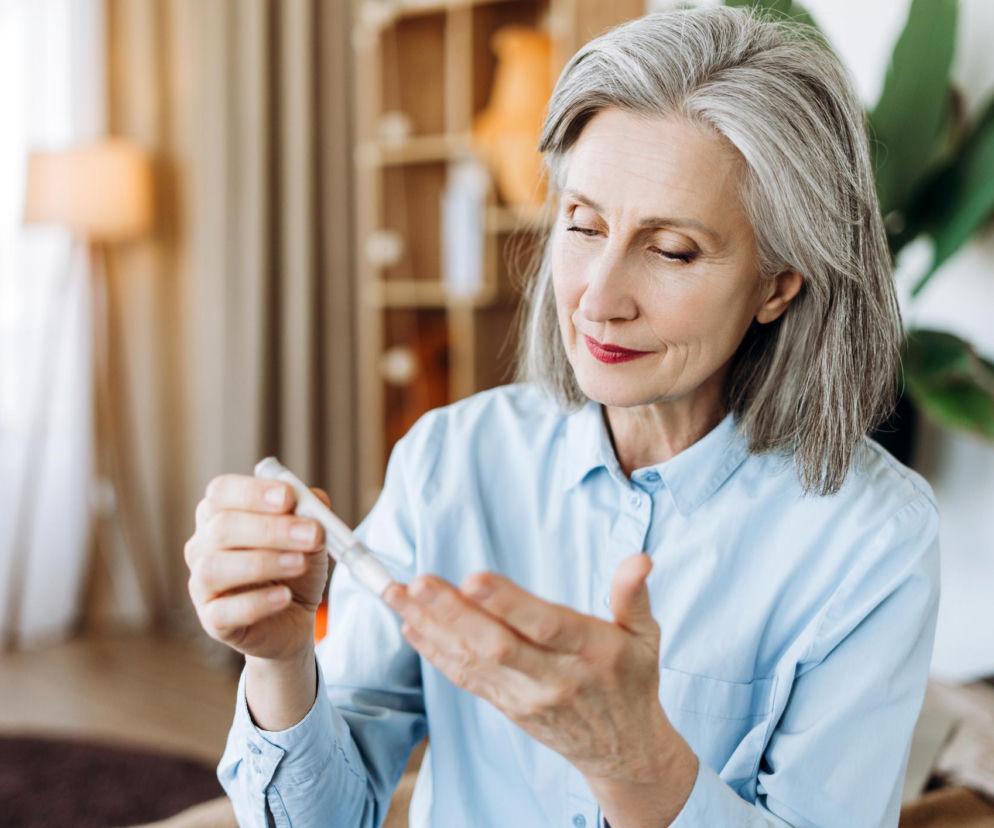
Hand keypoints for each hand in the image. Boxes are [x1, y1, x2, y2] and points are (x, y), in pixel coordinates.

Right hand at [185, 474, 329, 662]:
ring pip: (215, 568)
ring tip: (300, 564)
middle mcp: (202, 545)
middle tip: (312, 534)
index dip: (252, 492)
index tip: (288, 497)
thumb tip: (314, 499)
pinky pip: (224, 611)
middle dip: (270, 529)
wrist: (295, 615)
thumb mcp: (310, 534)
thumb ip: (311, 512)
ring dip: (264, 563)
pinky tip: (284, 596)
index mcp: (220, 513)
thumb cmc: (294, 564)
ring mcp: (202, 584)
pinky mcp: (211, 620)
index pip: (221, 492)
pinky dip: (257, 602)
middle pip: (222, 528)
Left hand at [383, 554, 688, 787]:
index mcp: (591, 651)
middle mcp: (554, 677)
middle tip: (420, 582)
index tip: (473, 578)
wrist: (624, 750)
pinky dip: (436, 652)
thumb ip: (633, 595)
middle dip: (454, 613)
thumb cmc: (631, 680)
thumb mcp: (645, 636)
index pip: (546, 625)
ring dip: (432, 627)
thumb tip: (640, 558)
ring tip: (399, 595)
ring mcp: (527, 696)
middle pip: (498, 645)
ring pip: (474, 661)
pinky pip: (467, 678)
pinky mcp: (507, 705)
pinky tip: (411, 625)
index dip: (509, 603)